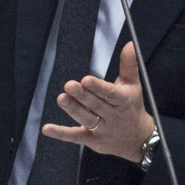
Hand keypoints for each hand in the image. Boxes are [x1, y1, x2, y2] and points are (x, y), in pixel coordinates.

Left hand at [41, 41, 154, 160]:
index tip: (86, 80)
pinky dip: (61, 133)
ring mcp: (101, 130)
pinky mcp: (91, 140)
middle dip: (82, 95)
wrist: (138, 139)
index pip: (109, 94)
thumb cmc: (132, 107)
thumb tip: (130, 44)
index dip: (97, 87)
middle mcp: (112, 116)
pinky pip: (75, 136)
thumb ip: (129, 65)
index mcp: (122, 101)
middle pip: (95, 105)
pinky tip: (47, 128)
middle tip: (69, 85)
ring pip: (85, 119)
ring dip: (73, 109)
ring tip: (62, 98)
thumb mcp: (133, 86)